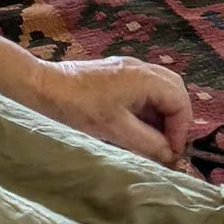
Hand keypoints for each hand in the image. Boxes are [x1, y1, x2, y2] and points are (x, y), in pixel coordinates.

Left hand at [32, 53, 191, 162]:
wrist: (43, 88)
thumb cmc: (79, 108)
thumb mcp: (116, 130)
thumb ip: (148, 143)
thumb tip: (170, 155)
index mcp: (144, 77)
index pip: (180, 101)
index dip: (181, 130)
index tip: (172, 152)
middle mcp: (141, 68)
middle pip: (175, 91)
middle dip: (176, 120)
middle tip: (169, 145)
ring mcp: (128, 69)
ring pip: (160, 90)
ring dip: (162, 116)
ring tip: (155, 141)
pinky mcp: (116, 75)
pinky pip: (144, 90)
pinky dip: (148, 110)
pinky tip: (138, 129)